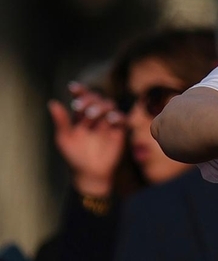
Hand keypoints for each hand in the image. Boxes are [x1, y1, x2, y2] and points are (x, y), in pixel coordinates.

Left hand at [48, 83, 124, 197]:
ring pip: (109, 105)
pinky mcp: (119, 131)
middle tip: (81, 109)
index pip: (81, 98)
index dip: (79, 91)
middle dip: (89, 101)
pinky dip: (117, 116)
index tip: (73, 88)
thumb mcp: (64, 138)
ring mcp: (108, 123)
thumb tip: (52, 102)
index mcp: (80, 116)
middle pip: (96, 99)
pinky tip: (110, 120)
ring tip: (93, 116)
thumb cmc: (74, 156)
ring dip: (101, 107)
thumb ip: (61, 121)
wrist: (90, 173)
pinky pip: (122, 118)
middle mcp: (95, 116)